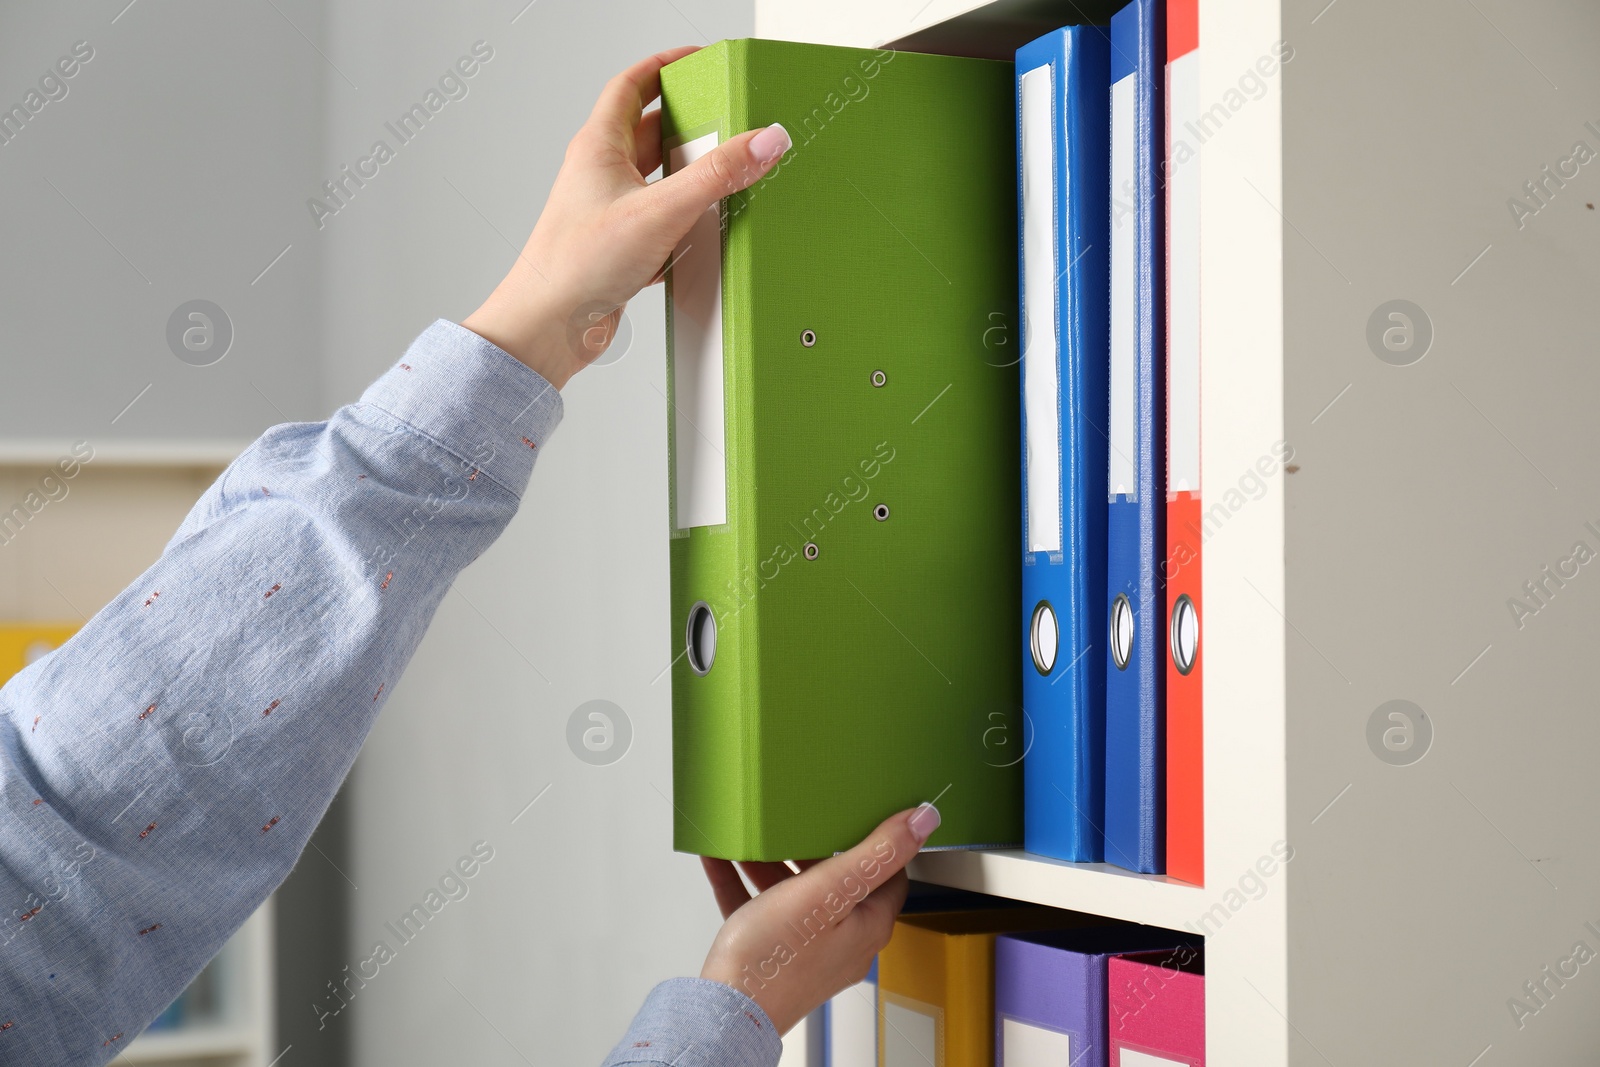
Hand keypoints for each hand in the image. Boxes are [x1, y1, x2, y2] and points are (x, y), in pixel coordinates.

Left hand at [461, 46, 791, 388]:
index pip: (631, 85)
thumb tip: (762, 141)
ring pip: (657, 179)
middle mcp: (600, 174)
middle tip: (725, 118)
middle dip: (689, 123)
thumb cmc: (576, 266)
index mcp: (598, 147)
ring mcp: (609, 210)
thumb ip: (716, 175)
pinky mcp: (620, 247)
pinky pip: (660, 221)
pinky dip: (684, 223)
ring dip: (689, 178)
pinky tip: (703, 233)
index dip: (664, 66)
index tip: (697, 61)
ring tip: (724, 175)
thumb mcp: (660, 211)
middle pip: (650, 131)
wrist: (549, 327)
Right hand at [697, 803, 941, 1033]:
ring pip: (797, 894)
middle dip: (820, 847)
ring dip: (776, 861)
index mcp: (867, 925)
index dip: (881, 842)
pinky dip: (745, 881)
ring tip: (758, 833)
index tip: (864, 814)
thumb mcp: (827, 891)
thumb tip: (923, 820)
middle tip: (807, 816)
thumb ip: (874, 854)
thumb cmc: (774, 959)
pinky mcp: (773, 955)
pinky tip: (722, 858)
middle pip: (842, 882)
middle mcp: (844, 941)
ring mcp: (808, 950)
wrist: (723, 1013)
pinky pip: (761, 907)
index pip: (891, 875)